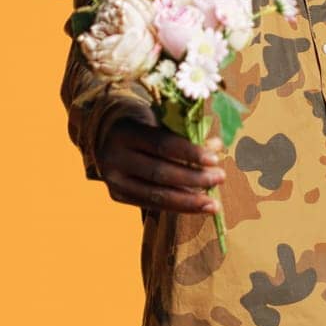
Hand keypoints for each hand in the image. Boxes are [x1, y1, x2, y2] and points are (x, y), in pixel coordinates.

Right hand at [94, 105, 225, 214]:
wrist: (105, 133)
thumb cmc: (142, 122)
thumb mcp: (159, 119)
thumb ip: (185, 133)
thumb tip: (216, 147)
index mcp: (125, 131)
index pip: (162, 144)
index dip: (190, 152)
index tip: (215, 159)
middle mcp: (114, 156)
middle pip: (160, 172)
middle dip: (194, 178)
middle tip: (220, 177)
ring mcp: (113, 179)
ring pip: (155, 195)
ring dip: (189, 200)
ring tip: (214, 203)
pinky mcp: (116, 195)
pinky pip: (150, 204)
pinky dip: (177, 206)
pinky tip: (197, 206)